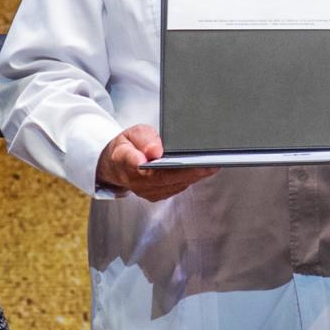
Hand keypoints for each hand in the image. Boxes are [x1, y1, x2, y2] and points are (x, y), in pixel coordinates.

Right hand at [96, 124, 212, 200]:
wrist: (116, 165)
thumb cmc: (127, 146)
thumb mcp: (132, 133)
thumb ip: (144, 139)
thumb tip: (155, 151)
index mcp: (124, 161)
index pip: (136, 164)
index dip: (153, 163)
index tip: (164, 160)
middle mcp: (135, 181)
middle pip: (165, 178)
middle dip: (190, 171)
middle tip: (211, 163)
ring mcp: (147, 191)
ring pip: (174, 184)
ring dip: (194, 176)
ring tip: (213, 164)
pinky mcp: (157, 195)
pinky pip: (177, 187)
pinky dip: (190, 178)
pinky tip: (203, 169)